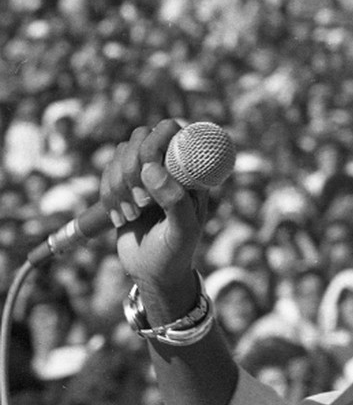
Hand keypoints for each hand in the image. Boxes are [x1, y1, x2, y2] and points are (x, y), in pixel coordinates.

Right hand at [100, 119, 208, 320]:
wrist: (154, 273)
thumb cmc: (177, 252)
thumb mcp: (183, 230)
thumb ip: (175, 201)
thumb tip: (151, 168)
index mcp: (191, 170)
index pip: (174, 131)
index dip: (156, 145)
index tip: (151, 174)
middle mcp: (169, 165)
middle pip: (142, 136)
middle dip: (133, 168)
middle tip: (143, 202)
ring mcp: (146, 172)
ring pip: (122, 152)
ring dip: (119, 185)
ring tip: (133, 215)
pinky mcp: (124, 184)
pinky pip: (107, 171)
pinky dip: (108, 194)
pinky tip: (120, 217)